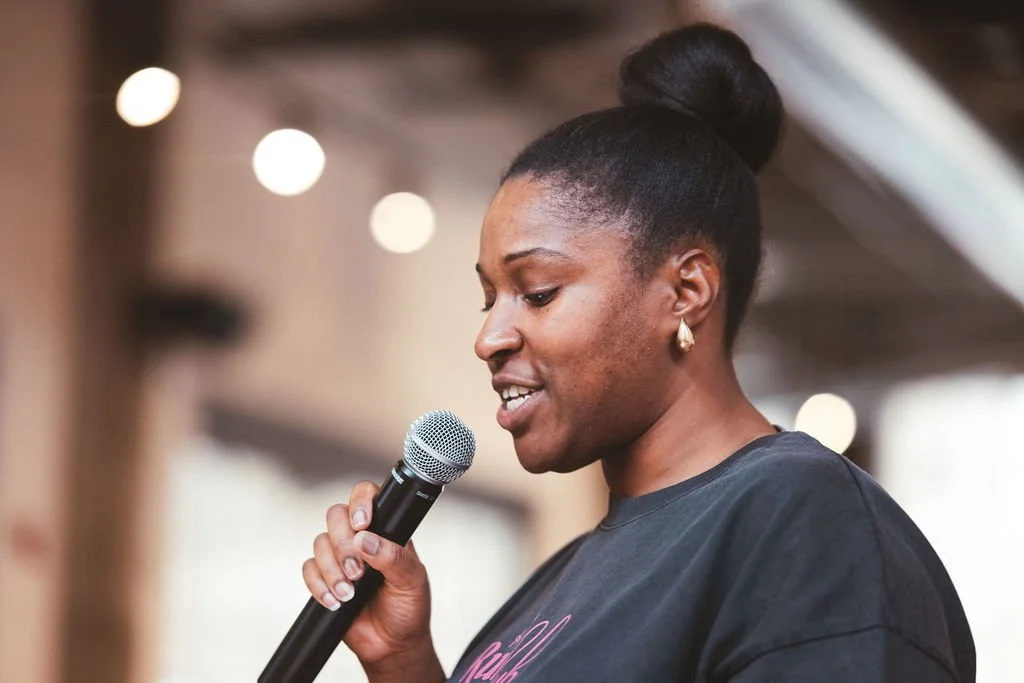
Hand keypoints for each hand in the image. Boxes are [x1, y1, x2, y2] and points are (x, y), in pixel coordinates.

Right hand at [303, 480, 443, 680]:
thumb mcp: (411, 580)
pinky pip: (309, 569)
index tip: (362, 524)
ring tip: (350, 594)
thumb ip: (392, 557)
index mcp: (386, 529)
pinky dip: (319, 586)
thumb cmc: (409, 608)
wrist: (392, 645)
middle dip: (343, 544)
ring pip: (320, 542)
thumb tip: (364, 539)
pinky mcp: (324, 578)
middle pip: (336, 516)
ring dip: (332, 570)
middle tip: (358, 572)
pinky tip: (336, 601)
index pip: (367, 496)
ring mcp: (341, 557)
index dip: (360, 502)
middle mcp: (361, 537)